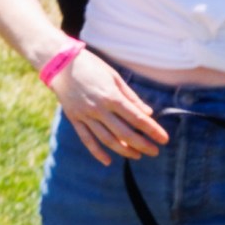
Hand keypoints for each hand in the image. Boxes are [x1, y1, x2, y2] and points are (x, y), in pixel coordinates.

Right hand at [49, 50, 164, 163]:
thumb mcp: (114, 76)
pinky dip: (97, 152)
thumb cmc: (91, 66)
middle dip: (142, 144)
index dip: (152, 130)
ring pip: (107, 139)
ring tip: (137, 155)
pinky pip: (86, 139)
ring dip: (124, 150)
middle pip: (124, 133)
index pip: (137, 118)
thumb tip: (147, 113)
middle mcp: (99, 109)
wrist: (60, 64)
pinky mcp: (74, 119)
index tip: (164, 139)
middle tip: (155, 151)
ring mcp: (85, 115)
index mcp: (111, 96)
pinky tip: (108, 161)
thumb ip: (131, 97)